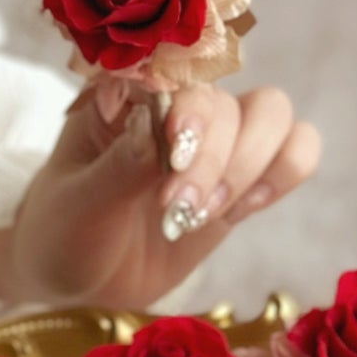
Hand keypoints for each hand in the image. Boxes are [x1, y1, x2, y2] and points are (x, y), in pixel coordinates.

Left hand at [0, 81, 321, 312]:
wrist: (75, 281)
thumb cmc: (62, 233)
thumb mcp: (78, 203)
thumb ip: (122, 167)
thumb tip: (160, 131)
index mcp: (126, 94)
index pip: (179, 74)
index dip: (190, 113)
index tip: (173, 163)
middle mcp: (176, 105)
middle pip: (230, 100)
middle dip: (214, 161)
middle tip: (176, 211)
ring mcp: (214, 140)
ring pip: (273, 115)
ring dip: (250, 167)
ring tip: (205, 215)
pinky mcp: (240, 179)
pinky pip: (294, 151)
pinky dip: (283, 175)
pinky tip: (240, 211)